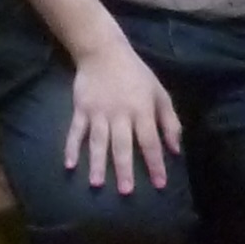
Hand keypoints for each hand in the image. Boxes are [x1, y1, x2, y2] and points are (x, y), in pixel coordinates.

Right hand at [63, 40, 179, 196]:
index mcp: (141, 110)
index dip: (156, 163)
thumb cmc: (136, 75)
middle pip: (122, 145)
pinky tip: (69, 165)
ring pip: (98, 142)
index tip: (159, 184)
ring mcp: (98, 112)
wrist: (103, 51)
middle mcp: (119, 114)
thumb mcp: (159, 93)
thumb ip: (170, 121)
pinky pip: (75, 131)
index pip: (150, 142)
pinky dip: (71, 148)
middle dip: (125, 169)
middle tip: (126, 192)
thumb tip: (175, 149)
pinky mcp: (80, 109)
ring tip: (96, 184)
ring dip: (97, 163)